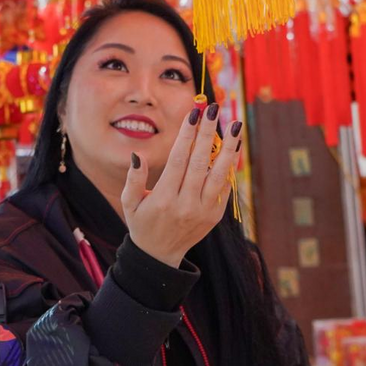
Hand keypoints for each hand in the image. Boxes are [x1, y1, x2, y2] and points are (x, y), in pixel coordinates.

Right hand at [121, 103, 243, 267]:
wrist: (160, 256)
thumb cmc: (141, 223)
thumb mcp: (129, 203)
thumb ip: (134, 179)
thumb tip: (138, 155)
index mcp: (164, 198)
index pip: (179, 159)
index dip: (187, 135)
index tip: (194, 113)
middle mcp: (186, 204)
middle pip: (200, 162)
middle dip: (208, 133)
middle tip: (215, 109)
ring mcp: (203, 211)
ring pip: (219, 174)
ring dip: (228, 148)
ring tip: (235, 126)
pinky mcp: (214, 216)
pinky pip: (224, 188)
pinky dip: (229, 167)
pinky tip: (233, 148)